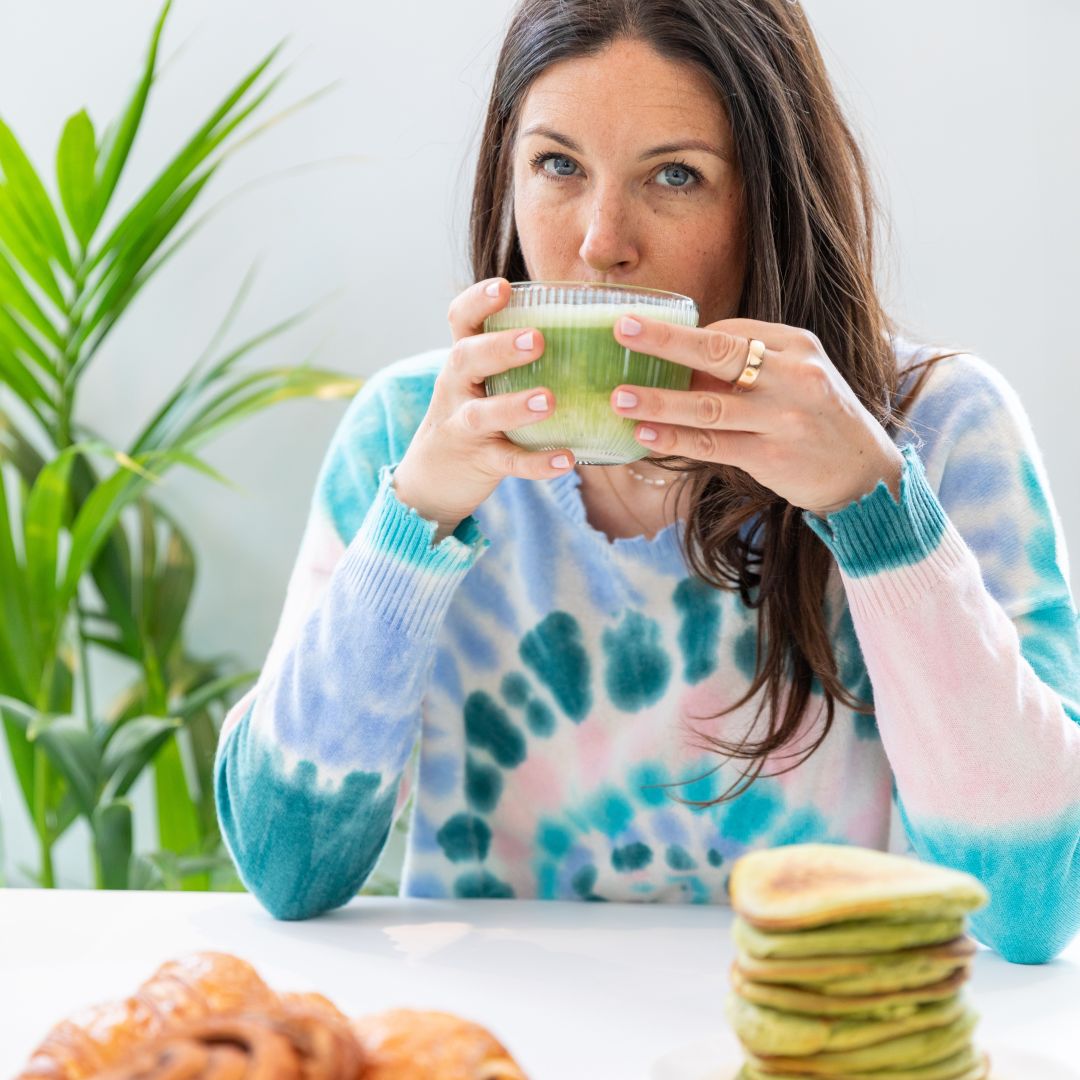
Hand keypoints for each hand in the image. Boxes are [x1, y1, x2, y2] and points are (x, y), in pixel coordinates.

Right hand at [392, 279, 575, 540]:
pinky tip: (566, 459)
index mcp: (462, 361)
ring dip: (514, 406)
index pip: (460, 321)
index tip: (502, 287)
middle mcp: (456, 388)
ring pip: (481, 414)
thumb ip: (515, 355)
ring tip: (548, 401)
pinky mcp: (480, 461)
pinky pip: (508, 462)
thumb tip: (588, 323)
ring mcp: (464, 427)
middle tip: (536, 340)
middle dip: (498, 347)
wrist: (432, 476)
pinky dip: (536, 463)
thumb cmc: (474, 414)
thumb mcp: (482, 380)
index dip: (477, 302)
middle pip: (465, 359)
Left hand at [609, 314, 903, 515]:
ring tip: (619, 398)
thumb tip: (680, 365)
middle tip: (622, 330)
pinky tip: (644, 436)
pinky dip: (675, 440)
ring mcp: (783, 417)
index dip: (684, 336)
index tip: (643, 334)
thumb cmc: (817, 420)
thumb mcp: (798, 376)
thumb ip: (751, 366)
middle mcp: (793, 375)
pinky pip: (712, 445)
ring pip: (708, 405)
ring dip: (659, 401)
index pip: (730, 331)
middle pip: (718, 352)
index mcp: (797, 345)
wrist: (863, 473)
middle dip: (665, 340)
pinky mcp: (772, 456)